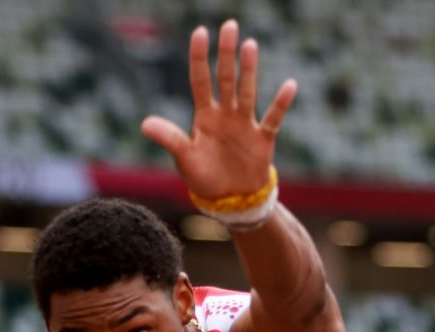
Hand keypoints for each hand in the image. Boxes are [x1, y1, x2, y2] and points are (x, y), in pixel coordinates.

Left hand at [141, 20, 294, 202]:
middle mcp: (225, 114)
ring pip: (247, 91)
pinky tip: (290, 85)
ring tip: (250, 45)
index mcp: (205, 116)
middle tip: (229, 26)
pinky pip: (273, 117)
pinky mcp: (262, 138)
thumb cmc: (205, 178)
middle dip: (226, 54)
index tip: (199, 33)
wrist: (230, 201)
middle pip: (225, 78)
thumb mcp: (185, 159)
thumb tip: (144, 124)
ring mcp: (245, 124)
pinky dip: (281, 103)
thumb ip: (170, 138)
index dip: (199, 58)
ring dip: (249, 70)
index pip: (200, 81)